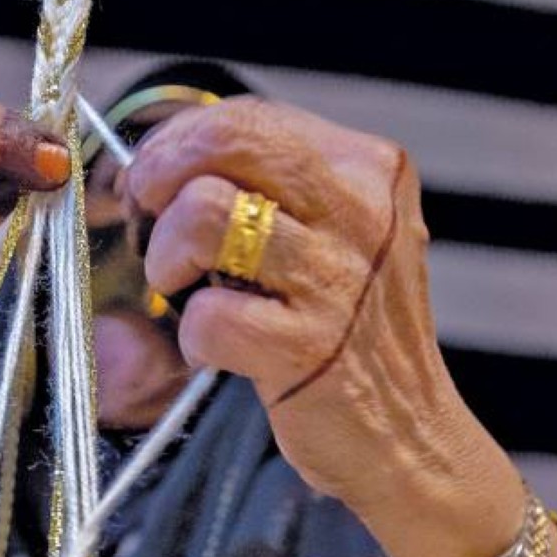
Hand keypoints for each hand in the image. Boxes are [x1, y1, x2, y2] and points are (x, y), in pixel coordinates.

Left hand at [126, 96, 524, 556]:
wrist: (409, 438)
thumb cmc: (356, 338)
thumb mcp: (341, 240)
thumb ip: (278, 192)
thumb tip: (167, 162)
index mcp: (371, 171)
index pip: (250, 118)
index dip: (179, 143)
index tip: (156, 184)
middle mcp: (361, 213)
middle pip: (225, 142)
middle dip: (160, 176)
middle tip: (147, 220)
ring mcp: (337, 282)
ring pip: (204, 215)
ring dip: (166, 256)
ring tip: (180, 288)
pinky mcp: (307, 349)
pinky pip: (208, 315)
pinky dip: (191, 335)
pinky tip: (213, 349)